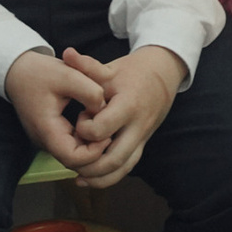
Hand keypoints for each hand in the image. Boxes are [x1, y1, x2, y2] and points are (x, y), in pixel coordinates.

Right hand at [6, 49, 110, 173]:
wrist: (18, 71)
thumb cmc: (40, 72)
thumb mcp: (68, 74)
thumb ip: (90, 92)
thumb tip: (104, 108)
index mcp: (46, 129)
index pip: (72, 158)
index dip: (94, 151)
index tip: (107, 133)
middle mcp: (45, 139)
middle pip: (74, 160)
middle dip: (95, 150)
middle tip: (110, 130)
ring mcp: (47, 138)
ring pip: (73, 154)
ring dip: (91, 144)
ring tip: (104, 122)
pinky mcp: (51, 133)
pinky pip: (70, 144)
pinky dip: (85, 138)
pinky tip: (95, 120)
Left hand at [53, 45, 183, 187]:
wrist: (165, 73)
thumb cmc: (134, 71)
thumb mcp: (110, 68)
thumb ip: (87, 66)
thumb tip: (66, 53)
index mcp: (129, 106)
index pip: (101, 130)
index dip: (85, 129)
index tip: (80, 118)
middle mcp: (138, 126)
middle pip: (113, 159)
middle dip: (88, 164)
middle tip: (71, 156)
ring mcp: (142, 137)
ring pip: (122, 169)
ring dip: (98, 177)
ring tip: (78, 176)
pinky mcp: (142, 144)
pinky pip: (127, 168)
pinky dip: (108, 178)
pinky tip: (88, 179)